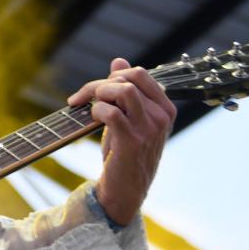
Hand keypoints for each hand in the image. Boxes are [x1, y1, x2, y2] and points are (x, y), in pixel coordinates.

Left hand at [67, 58, 175, 225]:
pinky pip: (111, 112)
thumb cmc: (125, 153)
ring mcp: (149, 129)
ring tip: (88, 106)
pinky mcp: (132, 141)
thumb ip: (126, 90)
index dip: (113, 74)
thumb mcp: (129, 119)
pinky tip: (91, 118)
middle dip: (101, 82)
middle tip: (83, 97)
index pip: (141, 73)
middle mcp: (162, 116)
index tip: (97, 88)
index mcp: (165, 108)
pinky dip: (96, 110)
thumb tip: (118, 60)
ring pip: (123, 90)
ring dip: (98, 93)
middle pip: (130, 78)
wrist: (126, 189)